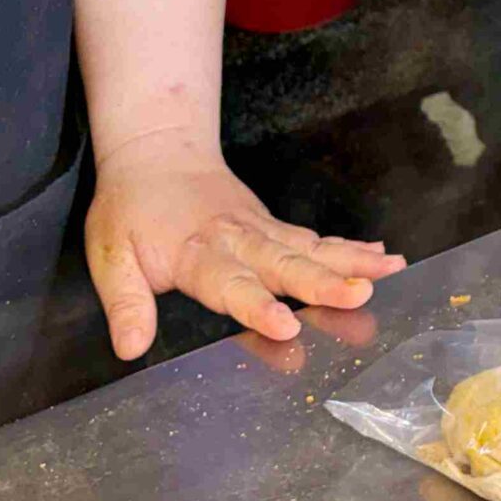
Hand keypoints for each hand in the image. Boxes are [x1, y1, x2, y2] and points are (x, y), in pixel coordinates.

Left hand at [84, 135, 407, 358]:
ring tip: (390, 272)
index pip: (231, 284)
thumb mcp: (110, 256)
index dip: (258, 306)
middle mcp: (239, 239)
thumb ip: (126, 303)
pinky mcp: (274, 225)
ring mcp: (262, 230)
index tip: (286, 327)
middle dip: (323, 282)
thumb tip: (130, 348)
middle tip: (360, 295)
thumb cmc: (131, 209)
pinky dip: (349, 247)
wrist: (157, 152)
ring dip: (351, 262)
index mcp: (198, 253)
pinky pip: (315, 239)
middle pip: (285, 263)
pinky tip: (382, 256)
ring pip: (310, 248)